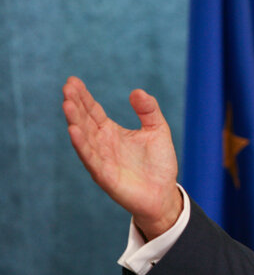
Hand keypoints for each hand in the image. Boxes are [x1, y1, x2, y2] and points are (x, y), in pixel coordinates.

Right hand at [62, 76, 181, 239]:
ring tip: (67, 104)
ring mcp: (101, 159)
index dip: (83, 96)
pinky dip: (82, 145)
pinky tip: (73, 131)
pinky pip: (91, 159)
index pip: (93, 111)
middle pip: (85, 121)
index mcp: (111, 132)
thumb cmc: (158, 163)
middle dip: (75, 104)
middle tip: (67, 87)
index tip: (73, 81)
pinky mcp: (105, 175)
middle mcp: (102, 144)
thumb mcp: (158, 129)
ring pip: (84, 138)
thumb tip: (137, 91)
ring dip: (75, 121)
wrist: (164, 193)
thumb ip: (148, 110)